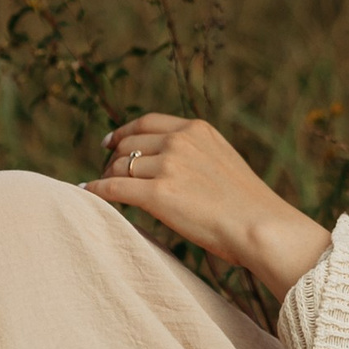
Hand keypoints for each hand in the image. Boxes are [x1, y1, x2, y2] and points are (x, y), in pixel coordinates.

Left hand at [89, 115, 331, 298]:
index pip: (148, 122)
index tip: (111, 142)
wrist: (261, 226)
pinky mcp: (157, 194)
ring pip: (120, 166)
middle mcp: (180, 141)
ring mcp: (168, 166)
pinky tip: (87, 193)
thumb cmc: (249, 206)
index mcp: (197, 130)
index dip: (124, 131)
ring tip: (101, 188)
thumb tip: (174, 166)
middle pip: (130, 143)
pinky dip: (97, 189)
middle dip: (113, 157)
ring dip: (107, 176)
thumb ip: (198, 155)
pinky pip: (114, 187)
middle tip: (105, 171)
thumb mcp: (224, 163)